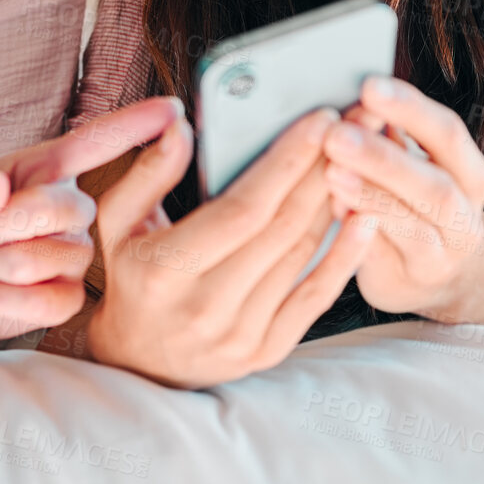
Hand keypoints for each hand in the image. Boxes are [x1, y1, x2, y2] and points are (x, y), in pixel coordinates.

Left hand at [0, 98, 183, 346]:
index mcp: (44, 170)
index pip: (94, 143)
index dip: (133, 125)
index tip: (172, 109)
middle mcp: (69, 208)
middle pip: (60, 208)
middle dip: (0, 226)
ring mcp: (74, 254)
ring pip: (46, 259)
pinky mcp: (68, 298)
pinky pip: (45, 302)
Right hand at [86, 103, 377, 388]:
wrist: (137, 363)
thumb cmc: (129, 278)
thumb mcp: (117, 221)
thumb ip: (148, 171)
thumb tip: (180, 124)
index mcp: (165, 269)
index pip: (242, 208)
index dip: (287, 163)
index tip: (319, 120)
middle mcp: (205, 307)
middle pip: (281, 227)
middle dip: (323, 168)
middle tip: (355, 125)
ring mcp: (240, 335)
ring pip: (302, 256)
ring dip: (337, 202)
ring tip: (360, 158)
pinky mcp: (267, 351)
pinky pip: (315, 298)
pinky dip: (345, 257)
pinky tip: (365, 220)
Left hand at [322, 75, 483, 321]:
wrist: (423, 275)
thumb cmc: (407, 203)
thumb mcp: (406, 164)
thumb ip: (385, 135)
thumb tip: (354, 100)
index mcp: (469, 173)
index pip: (448, 133)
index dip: (411, 109)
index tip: (369, 85)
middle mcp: (466, 216)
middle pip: (435, 184)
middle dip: (383, 156)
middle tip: (337, 133)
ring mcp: (444, 256)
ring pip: (413, 223)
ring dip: (369, 194)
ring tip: (330, 170)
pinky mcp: (410, 283)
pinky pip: (385, 256)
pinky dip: (359, 230)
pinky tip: (333, 208)